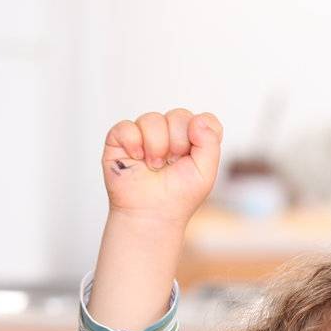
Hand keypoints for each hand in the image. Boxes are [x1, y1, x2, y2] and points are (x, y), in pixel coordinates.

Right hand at [101, 108, 221, 222]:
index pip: (204, 119)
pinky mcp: (121, 139)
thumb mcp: (205, 173)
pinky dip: (133, 143)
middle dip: (178, 142)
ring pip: (152, 119)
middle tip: (171, 164)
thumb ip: (210, 143)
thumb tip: (197, 119)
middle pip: (179, 115)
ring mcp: (145, 134)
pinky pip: (127, 126)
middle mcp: (170, 134)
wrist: (151, 214)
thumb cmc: (178, 197)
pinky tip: (137, 159)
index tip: (193, 155)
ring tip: (154, 166)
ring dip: (156, 146)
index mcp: (193, 141)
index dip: (201, 133)